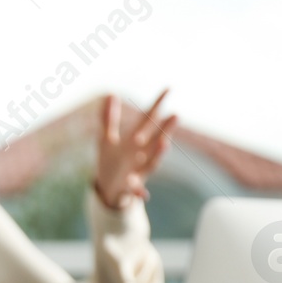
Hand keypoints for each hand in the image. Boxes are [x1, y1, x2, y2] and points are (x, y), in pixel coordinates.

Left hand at [94, 89, 174, 209]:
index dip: (157, 104)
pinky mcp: (130, 188)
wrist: (108, 189)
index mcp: (134, 140)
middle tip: (176, 115)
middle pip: (155, 139)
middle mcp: (141, 154)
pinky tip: (144, 194)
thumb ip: (108, 118)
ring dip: (158, 153)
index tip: (169, 88)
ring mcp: (138, 171)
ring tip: (165, 143)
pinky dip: (139, 191)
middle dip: (164, 129)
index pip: (147, 119)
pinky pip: (135, 190)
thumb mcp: (106, 139)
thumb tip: (110, 94)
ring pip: (151, 162)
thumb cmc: (110, 161)